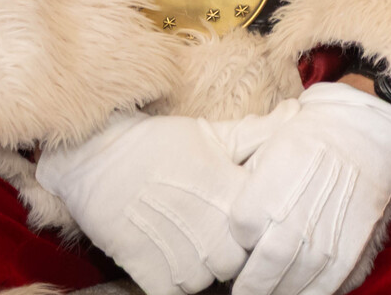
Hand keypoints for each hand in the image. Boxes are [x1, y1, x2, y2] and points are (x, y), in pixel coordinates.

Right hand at [37, 107, 295, 294]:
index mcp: (230, 192)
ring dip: (202, 269)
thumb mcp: (212, 134)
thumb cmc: (157, 143)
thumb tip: (296, 113)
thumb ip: (258, 133)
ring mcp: (178, 251)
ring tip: (188, 243)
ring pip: (207, 280)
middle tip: (211, 234)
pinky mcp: (147, 271)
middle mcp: (209, 225)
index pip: (264, 229)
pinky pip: (176, 292)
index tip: (245, 222)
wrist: (94, 156)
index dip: (256, 229)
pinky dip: (174, 283)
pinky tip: (168, 259)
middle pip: (238, 261)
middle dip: (230, 252)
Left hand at [230, 80, 390, 294]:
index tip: (239, 244)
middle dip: (250, 285)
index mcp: (268, 193)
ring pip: (291, 285)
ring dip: (276, 292)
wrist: (370, 127)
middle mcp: (295, 221)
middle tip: (243, 290)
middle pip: (260, 272)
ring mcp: (325, 239)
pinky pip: (324, 286)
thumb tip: (232, 217)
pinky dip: (308, 293)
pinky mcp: (352, 249)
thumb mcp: (269, 146)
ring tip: (269, 290)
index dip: (237, 243)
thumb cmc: (314, 133)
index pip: (239, 237)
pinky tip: (298, 290)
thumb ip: (247, 184)